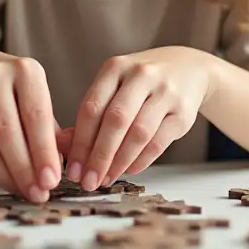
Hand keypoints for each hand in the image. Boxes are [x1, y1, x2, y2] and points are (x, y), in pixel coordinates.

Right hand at [0, 50, 63, 202]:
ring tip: (21, 192)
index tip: (51, 180)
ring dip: (4, 174)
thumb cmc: (15, 92)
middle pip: (7, 131)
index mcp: (26, 70)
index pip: (36, 115)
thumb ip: (54, 132)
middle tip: (38, 194)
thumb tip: (67, 164)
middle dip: (24, 169)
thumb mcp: (39, 100)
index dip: (44, 152)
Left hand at [63, 47, 213, 191]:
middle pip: (115, 121)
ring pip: (138, 133)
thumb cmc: (141, 82)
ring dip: (119, 162)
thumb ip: (91, 114)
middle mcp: (141, 75)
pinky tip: (129, 170)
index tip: (73, 168)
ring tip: (106, 178)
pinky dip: (141, 160)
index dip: (80, 142)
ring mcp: (165, 92)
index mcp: (115, 67)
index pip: (92, 107)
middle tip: (88, 181)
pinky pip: (159, 141)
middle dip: (99, 156)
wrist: (188, 68)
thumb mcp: (114, 86)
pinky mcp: (184, 111)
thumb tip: (60, 147)